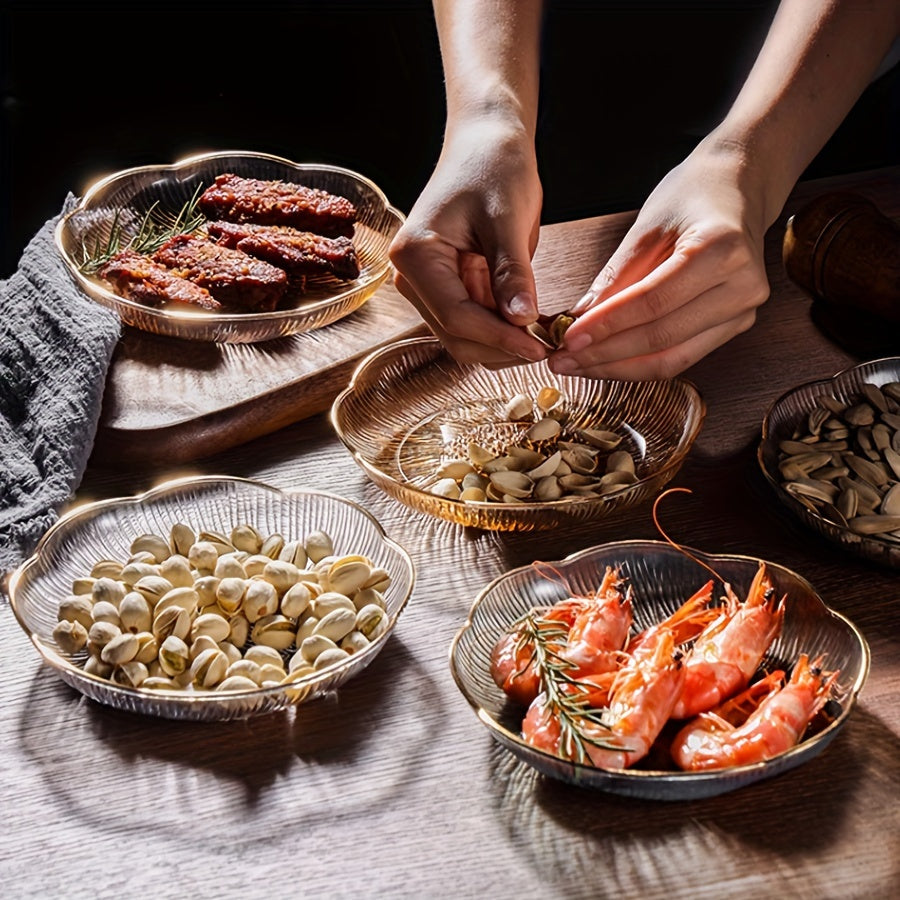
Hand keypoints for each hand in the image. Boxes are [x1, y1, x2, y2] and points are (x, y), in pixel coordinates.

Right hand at [389, 118, 549, 367]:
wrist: (486, 143)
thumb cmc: (491, 164)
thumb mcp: (507, 217)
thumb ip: (512, 272)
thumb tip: (521, 319)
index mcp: (416, 255)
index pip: (456, 315)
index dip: (499, 338)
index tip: (539, 347)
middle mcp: (414, 276)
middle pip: (456, 335)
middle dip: (501, 348)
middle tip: (548, 347)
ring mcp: (431, 285)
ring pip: (466, 336)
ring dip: (505, 343)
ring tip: (546, 336)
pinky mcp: (452, 288)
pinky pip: (478, 322)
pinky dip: (506, 330)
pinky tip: (536, 327)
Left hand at [549, 145, 771, 379]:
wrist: (735, 189)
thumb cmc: (692, 197)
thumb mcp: (646, 227)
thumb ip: (615, 278)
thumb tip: (579, 320)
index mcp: (722, 250)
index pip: (652, 302)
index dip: (606, 326)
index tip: (568, 339)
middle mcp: (742, 286)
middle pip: (663, 338)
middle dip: (606, 354)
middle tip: (564, 359)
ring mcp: (742, 311)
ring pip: (672, 359)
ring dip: (620, 367)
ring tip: (579, 366)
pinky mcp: (734, 326)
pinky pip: (681, 357)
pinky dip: (640, 364)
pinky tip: (607, 362)